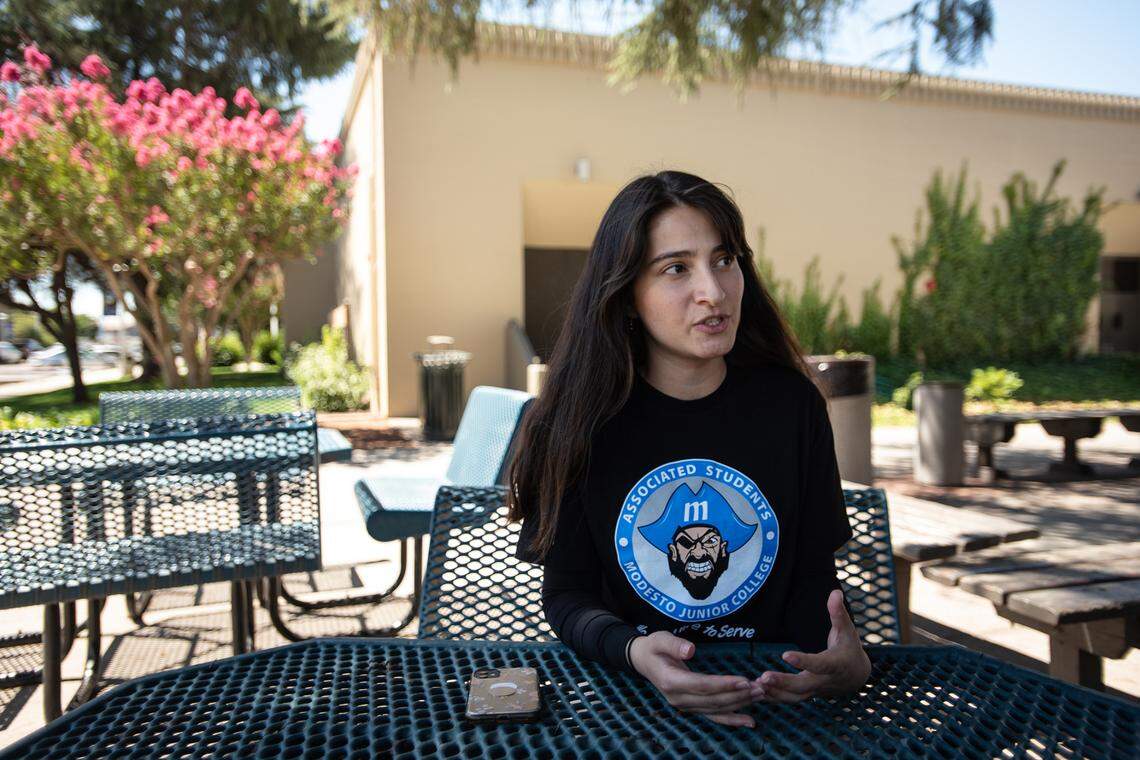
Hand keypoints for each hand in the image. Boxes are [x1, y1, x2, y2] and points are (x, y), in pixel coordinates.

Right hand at [628, 630, 760, 727]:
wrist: (643, 661)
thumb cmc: (653, 647)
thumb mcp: (660, 639)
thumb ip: (674, 644)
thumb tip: (690, 650)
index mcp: (671, 681)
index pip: (702, 685)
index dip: (724, 685)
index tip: (744, 680)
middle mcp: (678, 699)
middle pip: (713, 700)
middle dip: (738, 695)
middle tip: (759, 687)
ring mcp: (685, 706)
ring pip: (716, 709)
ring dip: (739, 704)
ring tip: (759, 695)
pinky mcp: (692, 707)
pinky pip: (714, 716)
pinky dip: (732, 719)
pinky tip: (749, 721)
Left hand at [754, 589, 870, 703]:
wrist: (857, 675)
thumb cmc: (849, 647)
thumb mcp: (847, 629)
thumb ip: (838, 613)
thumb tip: (835, 592)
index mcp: (835, 664)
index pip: (819, 664)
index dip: (803, 661)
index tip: (785, 655)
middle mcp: (825, 680)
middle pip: (803, 685)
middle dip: (783, 683)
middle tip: (763, 677)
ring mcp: (816, 690)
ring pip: (795, 697)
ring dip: (775, 693)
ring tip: (755, 685)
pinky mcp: (808, 694)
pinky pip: (791, 699)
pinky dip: (775, 698)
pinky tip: (758, 692)